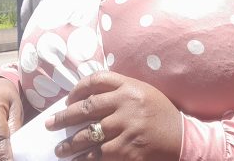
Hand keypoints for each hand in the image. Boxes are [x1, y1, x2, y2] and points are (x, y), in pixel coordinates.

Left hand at [47, 71, 181, 160]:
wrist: (184, 139)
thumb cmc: (161, 114)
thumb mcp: (144, 93)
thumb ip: (120, 90)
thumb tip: (86, 97)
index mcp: (130, 87)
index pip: (97, 80)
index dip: (78, 89)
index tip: (68, 99)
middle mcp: (127, 105)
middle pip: (86, 108)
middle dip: (64, 117)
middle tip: (50, 124)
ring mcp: (127, 128)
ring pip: (89, 135)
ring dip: (70, 144)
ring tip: (59, 149)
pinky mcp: (128, 151)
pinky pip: (99, 155)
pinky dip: (85, 158)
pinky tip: (78, 160)